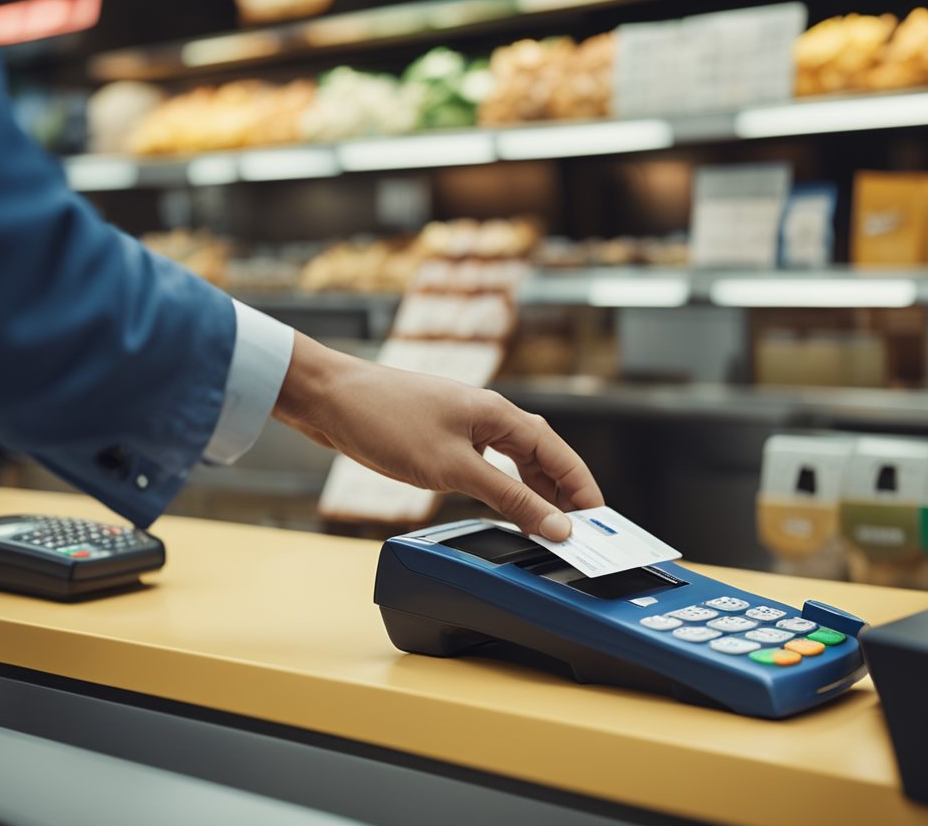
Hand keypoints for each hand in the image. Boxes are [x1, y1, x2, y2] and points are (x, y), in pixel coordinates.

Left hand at [271, 333, 602, 540]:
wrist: (329, 398)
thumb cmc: (384, 420)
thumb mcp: (453, 469)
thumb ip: (508, 498)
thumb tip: (554, 523)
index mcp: (499, 415)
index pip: (558, 455)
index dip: (582, 490)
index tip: (598, 521)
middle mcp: (487, 415)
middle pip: (542, 456)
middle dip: (562, 492)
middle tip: (577, 529)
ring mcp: (463, 423)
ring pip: (514, 459)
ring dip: (533, 490)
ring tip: (546, 522)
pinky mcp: (440, 435)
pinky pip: (487, 462)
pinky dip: (502, 485)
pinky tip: (500, 502)